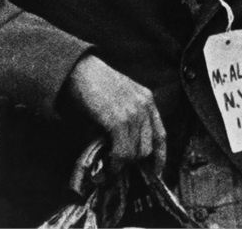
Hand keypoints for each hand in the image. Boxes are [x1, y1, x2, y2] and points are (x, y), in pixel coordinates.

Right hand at [65, 54, 165, 174]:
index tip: (156, 171)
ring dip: (124, 164)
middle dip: (136, 162)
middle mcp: (145, 106)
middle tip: (121, 167)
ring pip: (137, 151)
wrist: (80, 70)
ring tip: (112, 167)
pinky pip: (123, 150)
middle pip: (149, 146)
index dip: (160, 155)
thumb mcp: (120, 98)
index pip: (161, 133)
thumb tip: (125, 149)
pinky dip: (116, 163)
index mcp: (147, 100)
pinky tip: (109, 166)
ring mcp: (133, 113)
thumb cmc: (95, 84)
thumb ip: (127, 119)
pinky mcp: (118, 120)